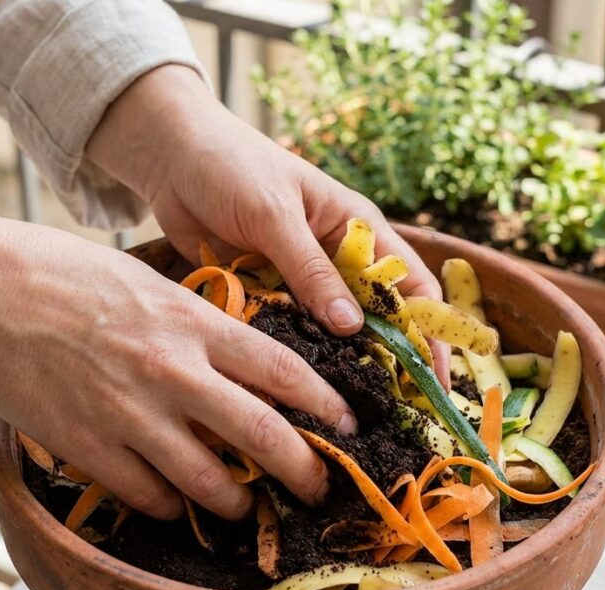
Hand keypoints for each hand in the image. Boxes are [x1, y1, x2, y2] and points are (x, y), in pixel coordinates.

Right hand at [0, 196, 356, 519]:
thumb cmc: (70, 274)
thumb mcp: (152, 281)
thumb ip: (200, 322)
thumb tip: (242, 353)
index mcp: (195, 324)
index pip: (284, 372)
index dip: (326, 406)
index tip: (347, 425)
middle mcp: (174, 372)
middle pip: (262, 435)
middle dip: (303, 469)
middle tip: (320, 487)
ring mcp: (132, 414)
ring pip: (208, 480)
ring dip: (236, 500)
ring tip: (245, 505)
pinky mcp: (90, 445)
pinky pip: (147, 493)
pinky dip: (168, 503)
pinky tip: (174, 500)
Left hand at [87, 65, 450, 380]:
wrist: (169, 157)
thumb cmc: (232, 166)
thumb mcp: (275, 215)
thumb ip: (311, 271)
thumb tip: (354, 328)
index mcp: (357, 229)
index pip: (412, 288)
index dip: (430, 335)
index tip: (434, 383)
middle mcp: (336, 260)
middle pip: (375, 321)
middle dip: (385, 365)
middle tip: (388, 417)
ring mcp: (300, 282)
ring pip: (329, 335)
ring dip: (335, 368)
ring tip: (342, 416)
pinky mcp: (264, 294)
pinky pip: (285, 333)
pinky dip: (290, 358)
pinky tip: (291, 394)